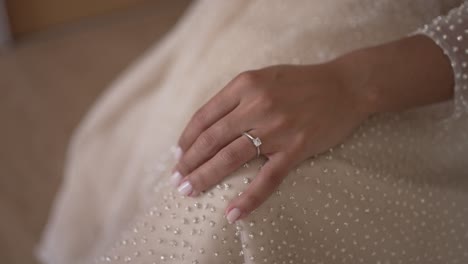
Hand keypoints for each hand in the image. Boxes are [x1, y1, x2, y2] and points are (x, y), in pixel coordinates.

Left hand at [170, 35, 454, 223]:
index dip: (186, 139)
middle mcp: (257, 105)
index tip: (177, 155)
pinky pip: (267, 179)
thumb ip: (237, 96)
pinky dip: (248, 199)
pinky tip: (232, 213)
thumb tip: (209, 125)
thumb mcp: (264, 77)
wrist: (346, 86)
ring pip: (230, 158)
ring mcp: (276, 128)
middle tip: (176, 180)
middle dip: (189, 163)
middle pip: (211, 140)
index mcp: (245, 85)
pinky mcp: (296, 148)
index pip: (204, 116)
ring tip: (188, 191)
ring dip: (205, 177)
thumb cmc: (302, 82)